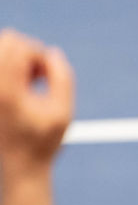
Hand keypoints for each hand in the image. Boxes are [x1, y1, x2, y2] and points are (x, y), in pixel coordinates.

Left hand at [0, 29, 74, 204]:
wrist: (18, 165)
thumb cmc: (42, 142)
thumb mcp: (63, 113)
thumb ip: (63, 79)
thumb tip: (53, 54)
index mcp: (7, 91)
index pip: (19, 46)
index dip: (40, 55)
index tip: (48, 77)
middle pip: (7, 40)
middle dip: (29, 52)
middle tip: (38, 76)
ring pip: (1, 48)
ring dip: (19, 58)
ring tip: (29, 81)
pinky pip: (0, 63)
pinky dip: (11, 67)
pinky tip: (19, 85)